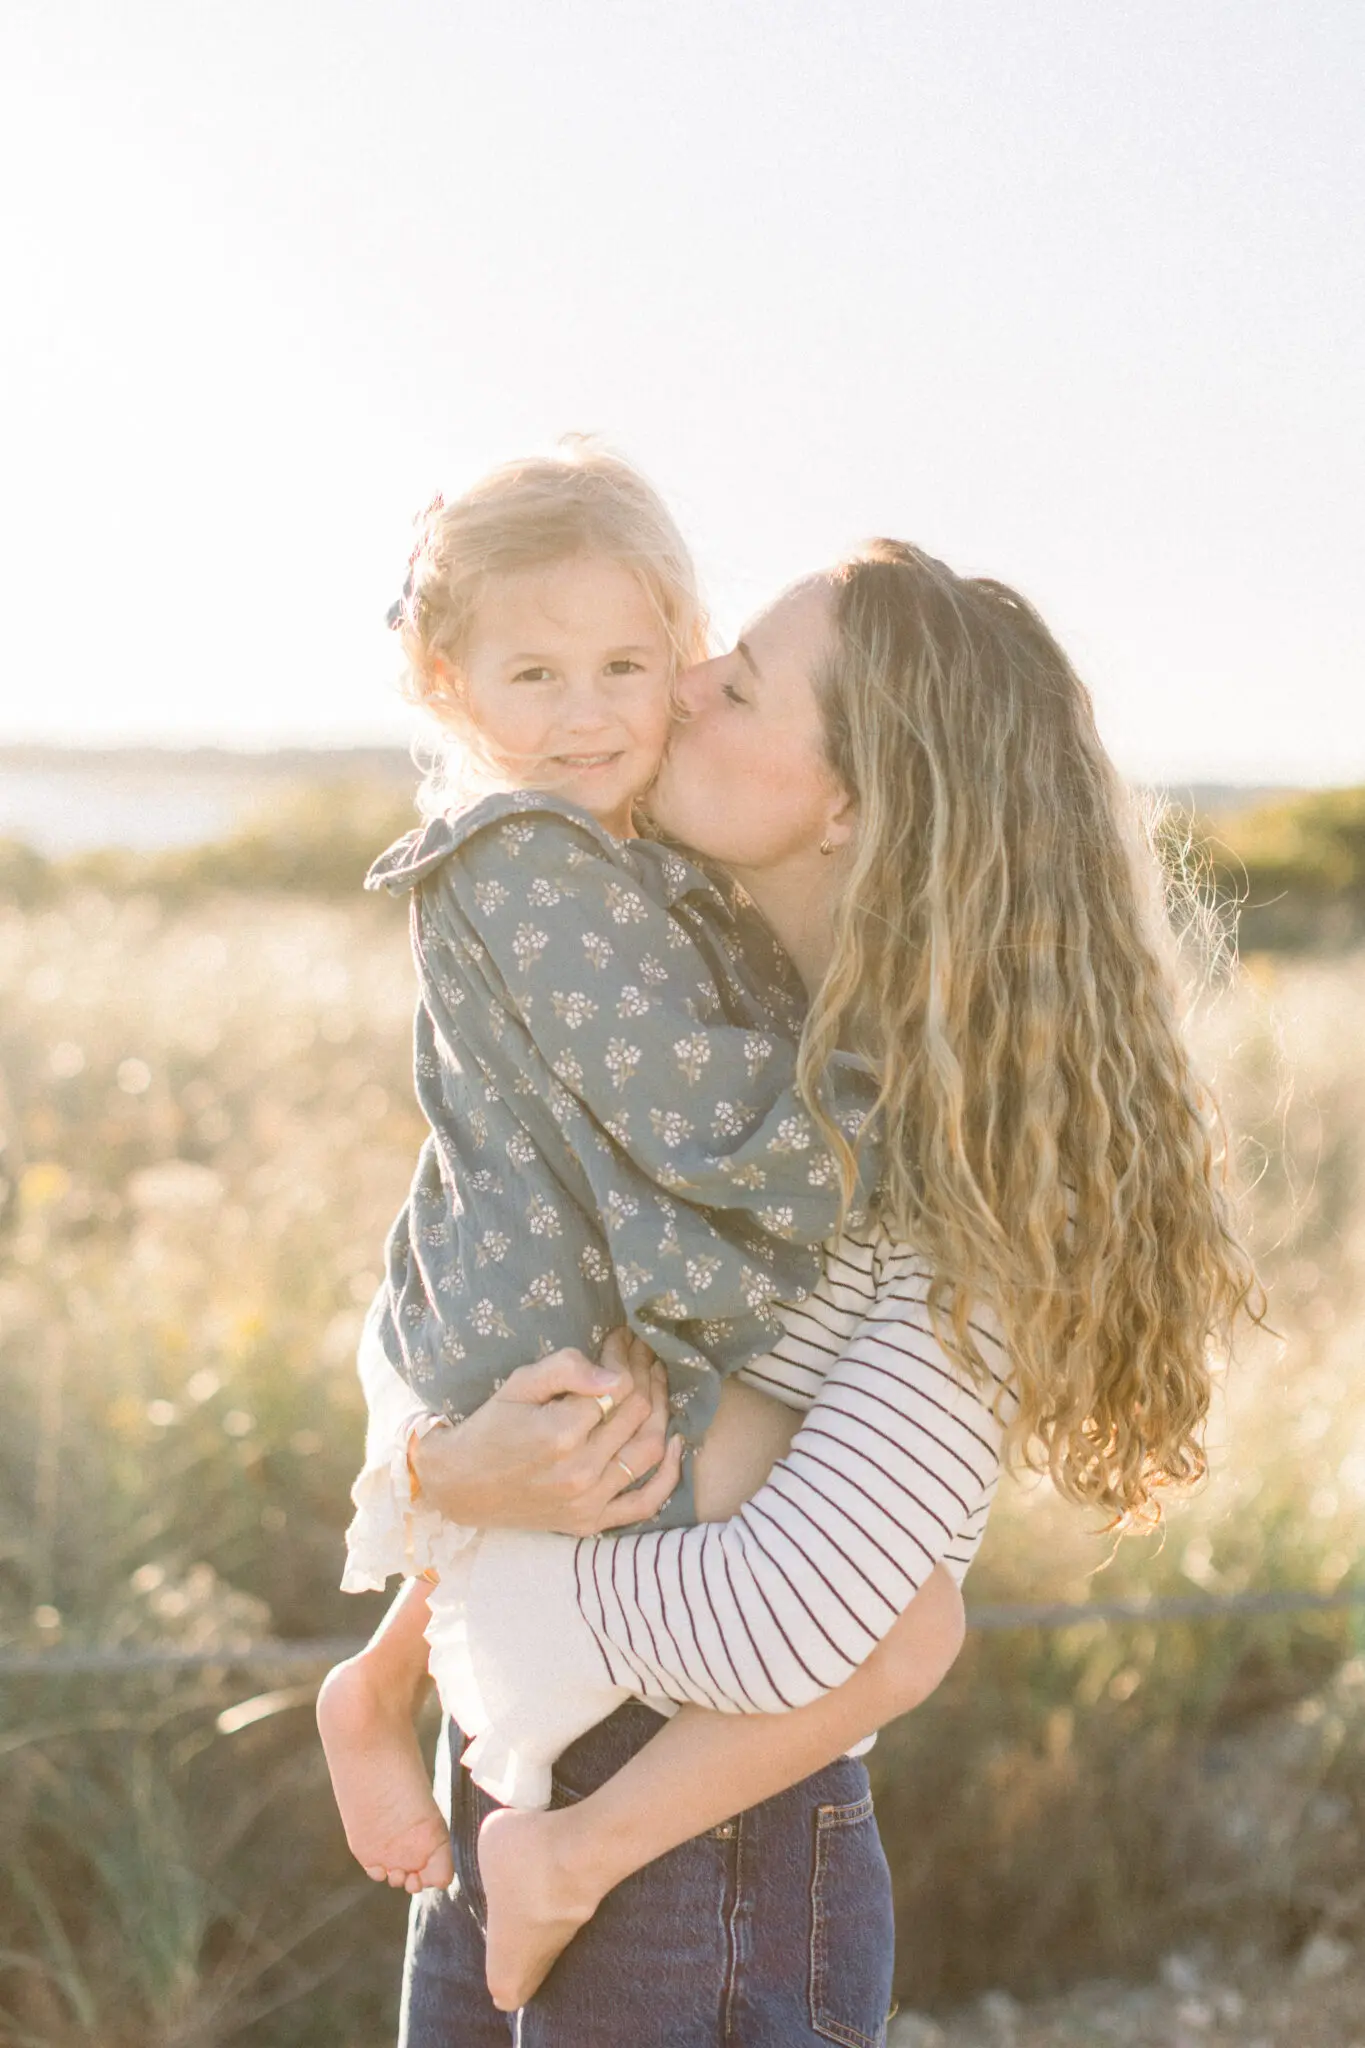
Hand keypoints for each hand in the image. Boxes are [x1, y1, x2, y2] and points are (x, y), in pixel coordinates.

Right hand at [409, 1329, 681, 1534]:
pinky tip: (677, 1444)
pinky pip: (645, 1503)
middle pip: (638, 1414)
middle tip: (643, 1354)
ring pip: (649, 1449)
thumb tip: (615, 1373)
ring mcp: (588, 1502)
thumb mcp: (519, 1384)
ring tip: (656, 1385)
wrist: (461, 1487)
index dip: (625, 1357)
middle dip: (646, 1375)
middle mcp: (580, 1471)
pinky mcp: (591, 1522)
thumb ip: (566, 1370)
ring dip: (662, 1412)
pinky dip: (669, 1475)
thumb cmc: (491, 1427)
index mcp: (560, 1433)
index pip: (618, 1386)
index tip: (623, 1340)